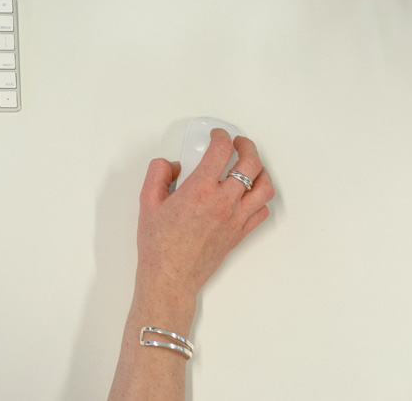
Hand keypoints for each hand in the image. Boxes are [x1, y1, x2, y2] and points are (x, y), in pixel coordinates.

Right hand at [134, 129, 273, 302]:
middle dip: (247, 146)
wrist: (170, 276)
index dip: (221, 136)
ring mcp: (235, 218)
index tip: (217, 135)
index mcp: (200, 190)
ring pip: (264, 187)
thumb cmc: (158, 243)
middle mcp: (223, 202)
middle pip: (250, 164)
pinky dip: (260, 199)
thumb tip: (172, 165)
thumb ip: (158, 174)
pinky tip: (250, 195)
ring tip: (251, 165)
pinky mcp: (240, 234)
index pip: (221, 150)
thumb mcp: (147, 201)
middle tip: (238, 143)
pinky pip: (262, 211)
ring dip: (261, 171)